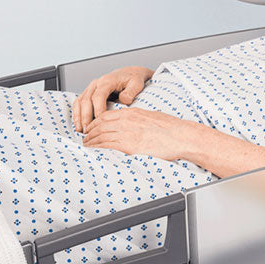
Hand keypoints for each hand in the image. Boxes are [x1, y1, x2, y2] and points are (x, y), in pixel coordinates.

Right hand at [72, 66, 152, 132]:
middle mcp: (96, 84)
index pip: (98, 96)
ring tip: (81, 130)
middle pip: (86, 100)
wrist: (130, 73)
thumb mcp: (137, 83)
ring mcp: (91, 88)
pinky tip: (78, 124)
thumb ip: (131, 92)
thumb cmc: (133, 79)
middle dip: (85, 116)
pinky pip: (78, 102)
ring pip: (80, 102)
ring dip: (79, 116)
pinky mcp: (88, 93)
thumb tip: (124, 100)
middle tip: (87, 130)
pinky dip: (77, 113)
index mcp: (108, 81)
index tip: (99, 121)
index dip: (98, 109)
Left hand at [82, 108, 199, 161]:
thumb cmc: (171, 128)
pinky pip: (107, 145)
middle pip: (100, 125)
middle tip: (85, 138)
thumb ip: (139, 119)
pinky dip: (97, 148)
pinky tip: (93, 151)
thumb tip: (135, 125)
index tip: (91, 127)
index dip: (95, 122)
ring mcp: (127, 133)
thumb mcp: (152, 117)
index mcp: (133, 113)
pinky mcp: (128, 146)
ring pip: (101, 135)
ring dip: (91, 141)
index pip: (106, 115)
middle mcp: (127, 121)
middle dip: (90, 132)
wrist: (180, 136)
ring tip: (86, 146)